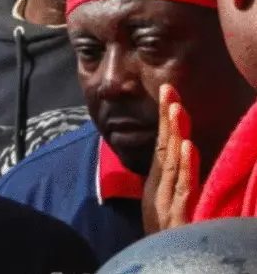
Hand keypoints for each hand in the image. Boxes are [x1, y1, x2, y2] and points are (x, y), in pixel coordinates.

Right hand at [142, 84, 199, 234]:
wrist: (159, 270)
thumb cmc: (169, 244)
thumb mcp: (167, 212)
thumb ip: (174, 187)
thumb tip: (182, 158)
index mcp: (157, 189)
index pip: (163, 149)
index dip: (166, 122)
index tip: (170, 95)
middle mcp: (157, 193)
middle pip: (164, 150)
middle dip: (167, 119)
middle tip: (170, 90)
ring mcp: (165, 206)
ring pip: (171, 165)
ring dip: (174, 134)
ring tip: (177, 107)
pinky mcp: (176, 220)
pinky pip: (182, 190)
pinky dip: (185, 167)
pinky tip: (187, 146)